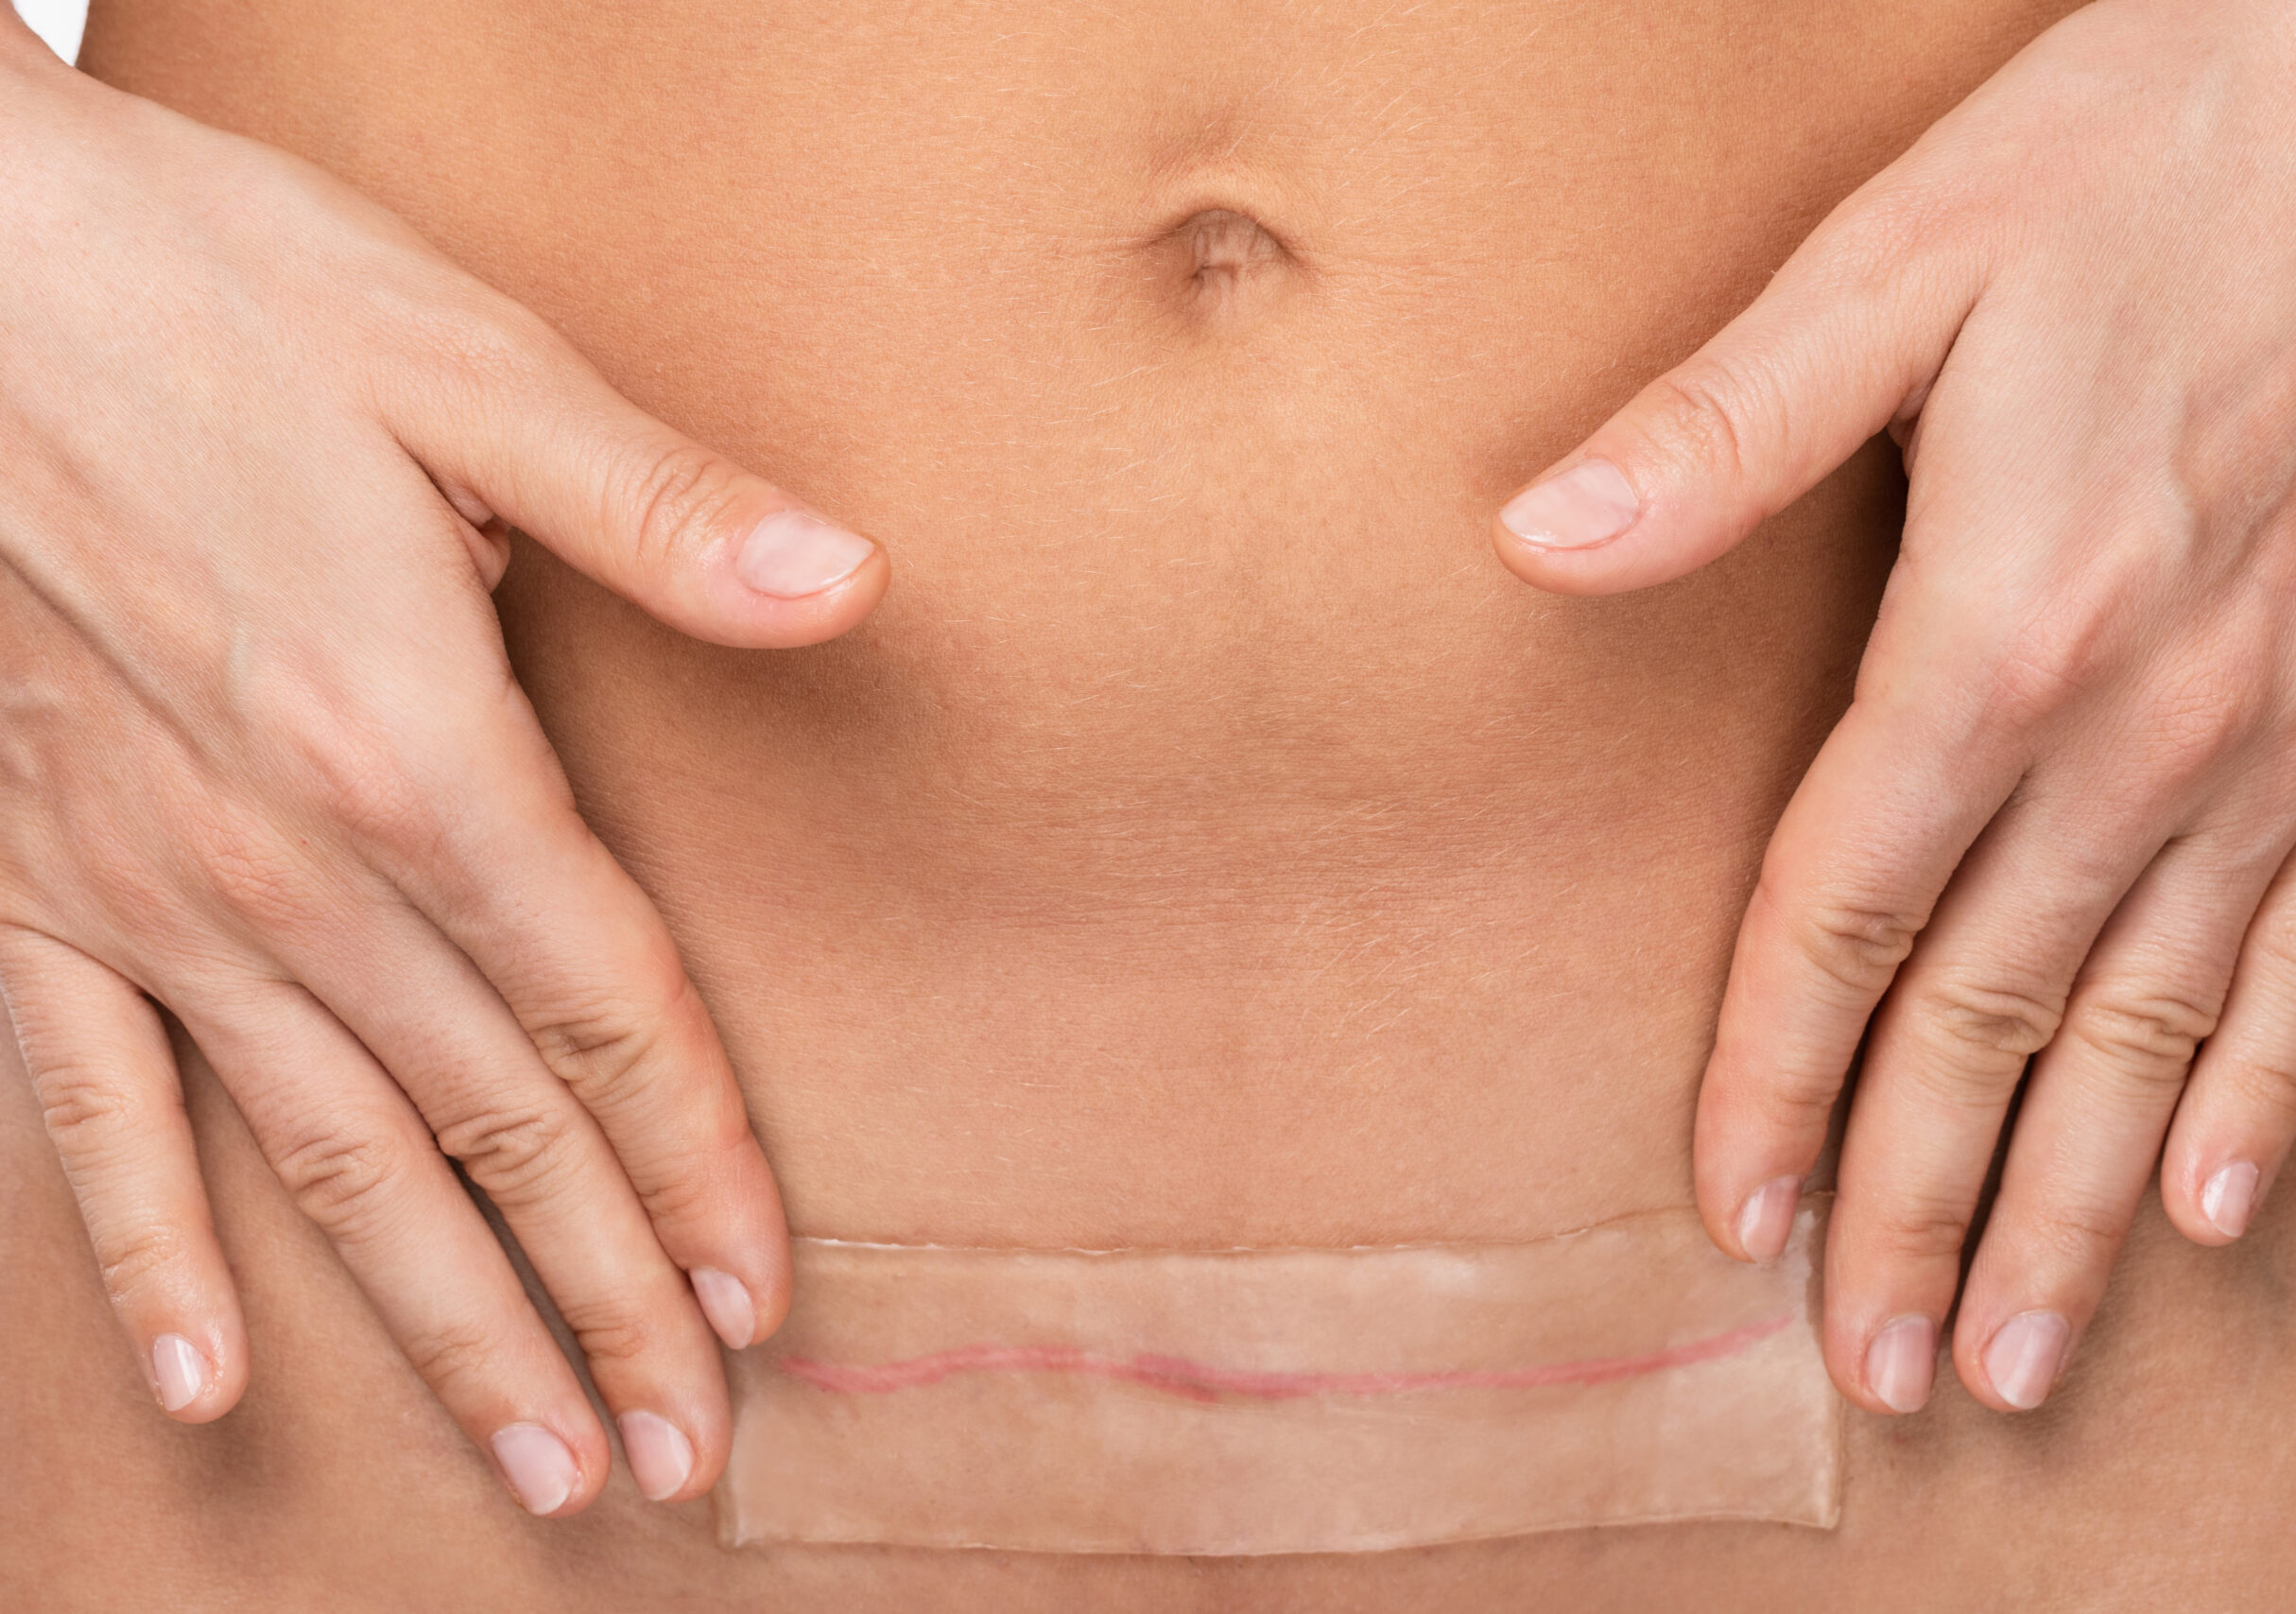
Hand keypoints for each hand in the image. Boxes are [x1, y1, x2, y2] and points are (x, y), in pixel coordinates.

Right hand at [0, 27, 886, 1511]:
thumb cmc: (198, 290)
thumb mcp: (460, 359)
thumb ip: (657, 508)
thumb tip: (847, 583)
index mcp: (419, 756)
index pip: (610, 1016)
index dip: (700, 1168)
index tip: (761, 1304)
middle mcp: (290, 871)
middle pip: (498, 1136)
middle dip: (607, 1307)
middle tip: (689, 1460)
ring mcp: (147, 900)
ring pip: (335, 1171)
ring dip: (447, 1335)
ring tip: (543, 1468)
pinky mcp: (27, 891)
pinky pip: (93, 1120)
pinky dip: (153, 1257)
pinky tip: (210, 1383)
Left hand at [1493, 0, 2295, 1414]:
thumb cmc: (2169, 150)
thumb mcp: (1912, 254)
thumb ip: (1726, 425)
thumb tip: (1537, 543)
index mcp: (2002, 632)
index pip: (1846, 916)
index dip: (1775, 1077)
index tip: (1735, 1219)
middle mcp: (2150, 732)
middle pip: (1992, 1023)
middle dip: (1913, 1207)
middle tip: (1870, 1371)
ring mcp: (2290, 748)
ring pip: (2156, 1040)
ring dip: (2070, 1214)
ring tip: (2009, 1358)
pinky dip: (2264, 1099)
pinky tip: (2209, 1208)